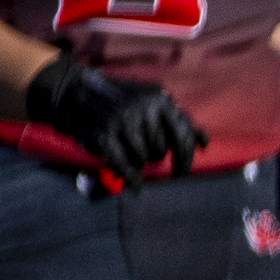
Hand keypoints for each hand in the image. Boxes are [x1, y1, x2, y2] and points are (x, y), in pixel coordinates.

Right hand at [21, 55, 200, 185]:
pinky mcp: (103, 136)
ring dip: (139, 162)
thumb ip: (178, 119)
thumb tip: (204, 142)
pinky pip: (125, 166)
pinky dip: (132, 179)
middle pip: (161, 149)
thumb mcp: (151, 101)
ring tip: (129, 152)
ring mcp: (121, 121)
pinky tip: (136, 187)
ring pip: (144, 158)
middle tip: (146, 155)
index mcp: (158, 99)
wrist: (74, 92)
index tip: (183, 171)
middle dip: (155, 156)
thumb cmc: (120, 100)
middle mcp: (141, 108)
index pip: (182, 134)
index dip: (185, 157)